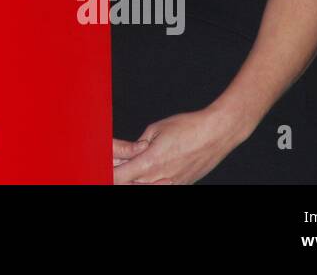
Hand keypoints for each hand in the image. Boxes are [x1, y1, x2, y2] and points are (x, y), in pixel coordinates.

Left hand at [112, 107, 247, 184]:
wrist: (216, 133)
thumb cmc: (188, 127)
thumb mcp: (155, 130)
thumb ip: (136, 145)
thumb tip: (124, 153)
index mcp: (149, 163)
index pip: (119, 177)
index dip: (108, 172)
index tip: (100, 166)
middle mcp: (159, 178)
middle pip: (129, 185)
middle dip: (119, 174)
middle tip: (113, 163)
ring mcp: (172, 184)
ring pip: (143, 187)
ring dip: (134, 178)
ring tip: (131, 165)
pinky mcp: (181, 185)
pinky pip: (159, 187)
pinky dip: (149, 181)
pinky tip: (147, 172)